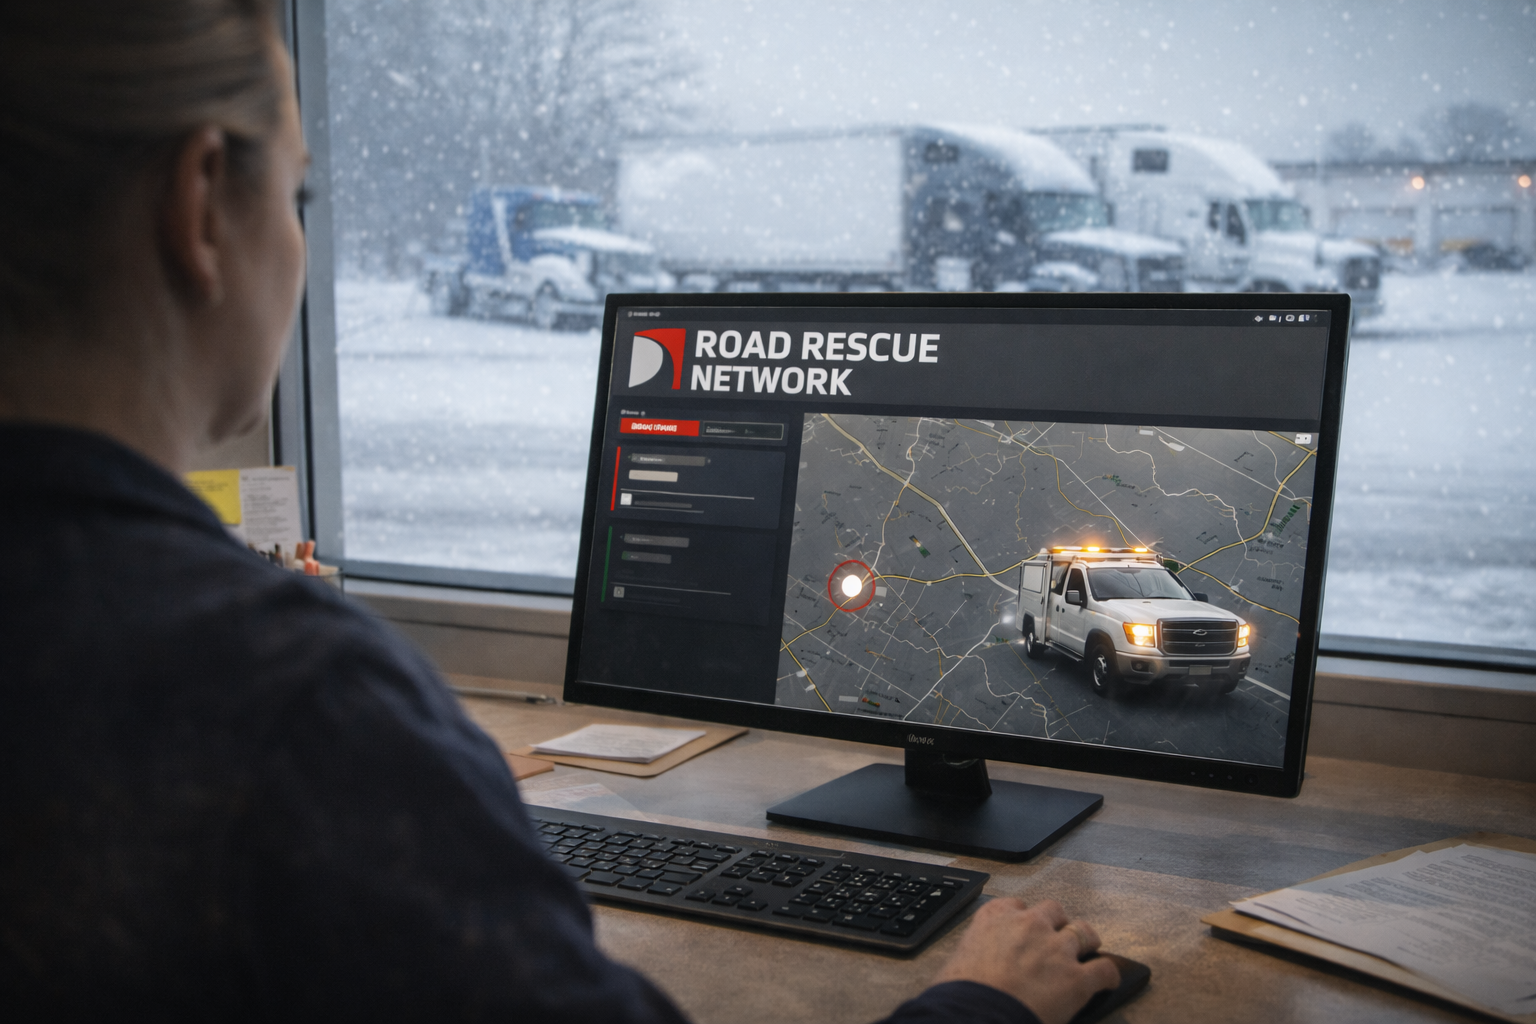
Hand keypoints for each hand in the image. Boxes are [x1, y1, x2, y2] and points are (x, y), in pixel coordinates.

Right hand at [931, 897, 1119, 1023]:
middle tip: (1057, 938)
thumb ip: (977, 954)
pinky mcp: (1077, 978)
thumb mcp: (958, 961)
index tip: (1025, 927)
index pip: (1016, 906)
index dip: (1024, 917)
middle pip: (1053, 911)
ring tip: (1089, 949)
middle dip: (1057, 923)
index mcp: (995, 918)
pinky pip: (1104, 969)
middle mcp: (1029, 925)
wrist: (975, 1012)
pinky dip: (1108, 976)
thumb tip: (978, 970)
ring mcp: (1056, 949)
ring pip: (1084, 932)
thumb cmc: (959, 992)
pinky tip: (1108, 981)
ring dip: (1087, 941)